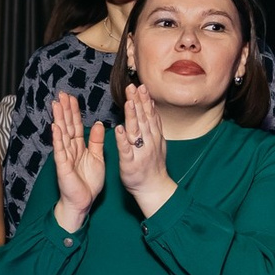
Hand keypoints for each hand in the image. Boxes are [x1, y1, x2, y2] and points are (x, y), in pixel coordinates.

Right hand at [48, 93, 105, 229]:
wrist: (83, 201)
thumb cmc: (88, 182)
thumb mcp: (97, 158)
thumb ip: (96, 141)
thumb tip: (97, 124)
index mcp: (79, 147)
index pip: (76, 125)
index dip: (74, 112)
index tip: (72, 98)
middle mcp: (70, 149)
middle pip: (67, 126)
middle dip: (65, 110)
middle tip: (61, 94)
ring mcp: (65, 157)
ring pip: (62, 134)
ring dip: (59, 119)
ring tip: (56, 104)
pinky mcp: (62, 166)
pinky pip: (60, 150)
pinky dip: (58, 139)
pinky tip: (55, 127)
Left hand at [114, 84, 174, 213]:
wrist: (154, 188)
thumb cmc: (151, 165)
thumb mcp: (156, 142)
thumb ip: (152, 126)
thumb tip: (150, 107)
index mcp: (153, 136)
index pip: (149, 115)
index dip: (145, 100)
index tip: (141, 86)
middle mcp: (148, 142)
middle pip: (143, 119)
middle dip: (139, 102)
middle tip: (133, 86)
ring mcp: (140, 152)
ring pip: (136, 131)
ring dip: (133, 116)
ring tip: (129, 101)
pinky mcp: (130, 163)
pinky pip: (126, 150)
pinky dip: (122, 139)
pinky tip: (118, 129)